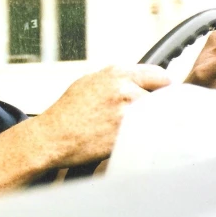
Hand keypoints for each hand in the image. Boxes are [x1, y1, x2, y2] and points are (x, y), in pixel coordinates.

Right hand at [36, 65, 170, 166]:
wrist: (51, 137)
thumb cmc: (67, 113)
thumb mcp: (90, 83)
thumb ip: (117, 80)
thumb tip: (140, 82)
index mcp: (117, 74)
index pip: (160, 76)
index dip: (163, 89)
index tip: (163, 98)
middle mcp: (125, 90)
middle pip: (163, 100)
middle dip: (157, 110)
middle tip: (146, 119)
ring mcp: (128, 113)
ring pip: (157, 120)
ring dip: (151, 126)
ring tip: (133, 132)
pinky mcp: (128, 135)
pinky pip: (149, 137)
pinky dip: (144, 141)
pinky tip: (128, 142)